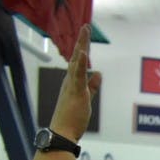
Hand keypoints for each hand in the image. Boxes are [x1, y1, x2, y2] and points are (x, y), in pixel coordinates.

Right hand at [50, 26, 101, 141]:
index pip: (79, 62)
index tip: (86, 37)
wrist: (61, 133)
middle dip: (82, 41)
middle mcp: (70, 81)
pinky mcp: (75, 92)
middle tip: (86, 27)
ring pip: (77, 61)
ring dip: (81, 45)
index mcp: (72, 82)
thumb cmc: (72, 118)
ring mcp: (72, 85)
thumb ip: (92, 86)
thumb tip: (98, 74)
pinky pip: (78, 75)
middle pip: (77, 57)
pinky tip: (83, 52)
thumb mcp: (86, 98)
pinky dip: (81, 64)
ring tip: (85, 31)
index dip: (83, 49)